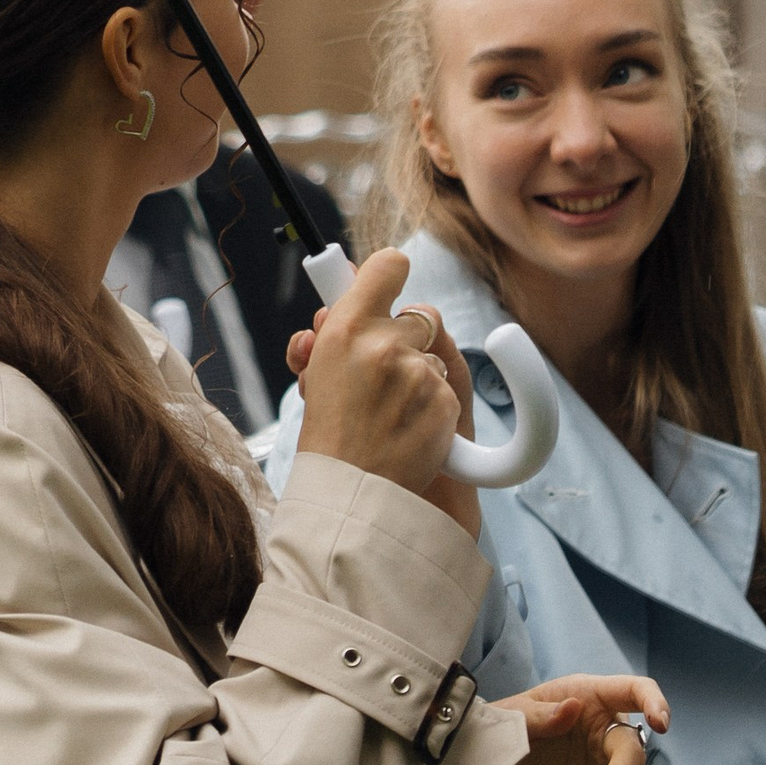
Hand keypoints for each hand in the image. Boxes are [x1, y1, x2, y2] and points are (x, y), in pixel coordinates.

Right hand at [290, 249, 479, 533]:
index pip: (388, 266)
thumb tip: (350, 296)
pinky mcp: (444, 402)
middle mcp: (384, 343)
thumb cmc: (332, 436)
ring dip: (417, 378)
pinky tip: (408, 428)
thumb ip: (340, 331)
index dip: (390, 274)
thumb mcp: (320, 373)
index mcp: (345, 329)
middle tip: (379, 373)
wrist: (353, 498)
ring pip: (432, 357)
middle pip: (419, 315)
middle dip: (405, 341)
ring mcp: (418, 373)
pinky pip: (444, 388)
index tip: (389, 280)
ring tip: (387, 414)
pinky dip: (432, 407)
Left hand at [477, 675, 670, 764]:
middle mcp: (604, 726)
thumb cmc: (502, 728)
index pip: (633, 690)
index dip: (653, 702)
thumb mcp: (512, 718)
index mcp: (588, 696)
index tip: (660, 725)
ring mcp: (605, 759)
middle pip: (632, 749)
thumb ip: (539, 715)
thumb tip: (571, 709)